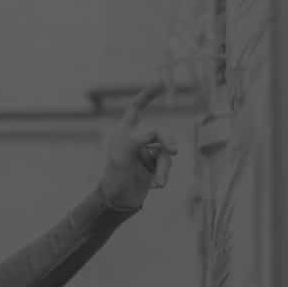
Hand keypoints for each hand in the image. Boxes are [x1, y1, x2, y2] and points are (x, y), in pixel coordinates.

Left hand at [100, 82, 177, 209]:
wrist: (118, 203)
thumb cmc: (114, 178)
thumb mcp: (123, 157)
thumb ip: (138, 140)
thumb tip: (154, 133)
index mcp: (124, 133)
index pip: (136, 109)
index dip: (148, 95)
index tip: (161, 83)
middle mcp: (136, 140)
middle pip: (159, 133)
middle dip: (167, 141)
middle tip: (173, 150)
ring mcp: (146, 153)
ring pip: (165, 152)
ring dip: (164, 167)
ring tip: (158, 182)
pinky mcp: (153, 166)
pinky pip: (166, 165)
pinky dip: (163, 174)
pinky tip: (157, 186)